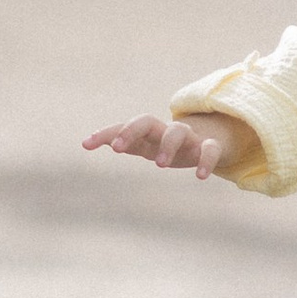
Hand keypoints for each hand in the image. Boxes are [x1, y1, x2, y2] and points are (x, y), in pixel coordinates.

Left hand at [82, 109, 258, 179]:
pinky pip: (210, 149)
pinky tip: (201, 177)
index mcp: (149, 131)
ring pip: (177, 132)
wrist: (210, 140)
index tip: (87, 144)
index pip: (124, 126)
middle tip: (118, 149)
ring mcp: (189, 137)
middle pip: (146, 121)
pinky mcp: (209, 146)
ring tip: (160, 165)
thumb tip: (86, 141)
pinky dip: (206, 161)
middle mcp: (165, 130)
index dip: (107, 133)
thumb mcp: (146, 145)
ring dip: (167, 145)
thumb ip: (123, 143)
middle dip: (131, 131)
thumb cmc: (169, 145)